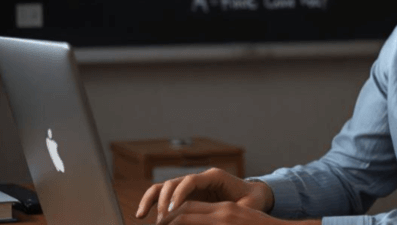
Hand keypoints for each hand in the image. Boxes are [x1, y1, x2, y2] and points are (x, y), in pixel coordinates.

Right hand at [135, 168, 273, 222]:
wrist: (254, 194)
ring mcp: (191, 186)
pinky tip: (142, 215)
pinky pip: (164, 196)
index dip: (179, 194)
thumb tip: (224, 217)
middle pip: (173, 182)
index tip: (172, 211)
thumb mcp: (248, 205)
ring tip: (142, 216)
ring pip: (164, 187)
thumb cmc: (252, 199)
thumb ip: (235, 210)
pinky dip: (151, 202)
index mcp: (214, 176)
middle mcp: (199, 178)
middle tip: (161, 221)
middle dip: (163, 201)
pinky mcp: (185, 195)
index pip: (190, 181)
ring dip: (151, 200)